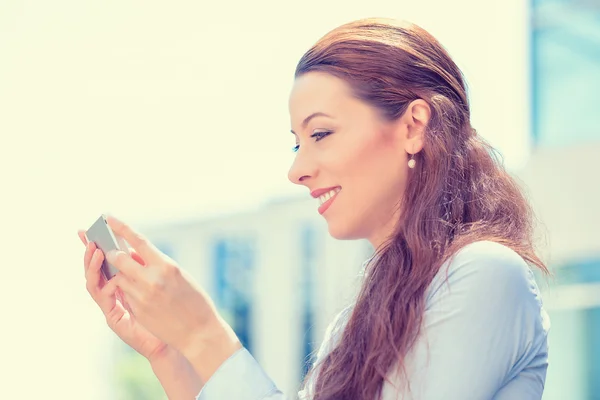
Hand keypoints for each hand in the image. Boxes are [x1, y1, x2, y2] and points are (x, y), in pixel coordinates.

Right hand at [78, 229, 168, 361]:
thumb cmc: (177, 309)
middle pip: (97, 267)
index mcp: (127, 282)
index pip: (111, 258)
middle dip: (91, 250)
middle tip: (91, 235)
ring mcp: (112, 305)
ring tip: (95, 249)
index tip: (100, 221)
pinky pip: (101, 295)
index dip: (104, 241)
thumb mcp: (161, 283)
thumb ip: (145, 269)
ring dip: (91, 264)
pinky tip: (105, 269)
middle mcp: (116, 293)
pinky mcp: (113, 317)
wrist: (185, 338)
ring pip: (93, 280)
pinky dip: (100, 281)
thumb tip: (135, 247)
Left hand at [101, 215, 240, 379]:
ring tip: (127, 274)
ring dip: (120, 274)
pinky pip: (124, 294)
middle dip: (113, 254)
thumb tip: (137, 254)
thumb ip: (158, 264)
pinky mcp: (137, 311)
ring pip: (118, 277)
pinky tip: (136, 292)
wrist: (199, 332)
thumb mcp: (180, 276)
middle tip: (111, 250)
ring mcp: (142, 296)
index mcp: (166, 265)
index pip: (138, 240)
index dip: (121, 227)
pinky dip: (126, 289)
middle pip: (119, 259)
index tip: (107, 217)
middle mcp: (151, 279)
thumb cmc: (195, 301)